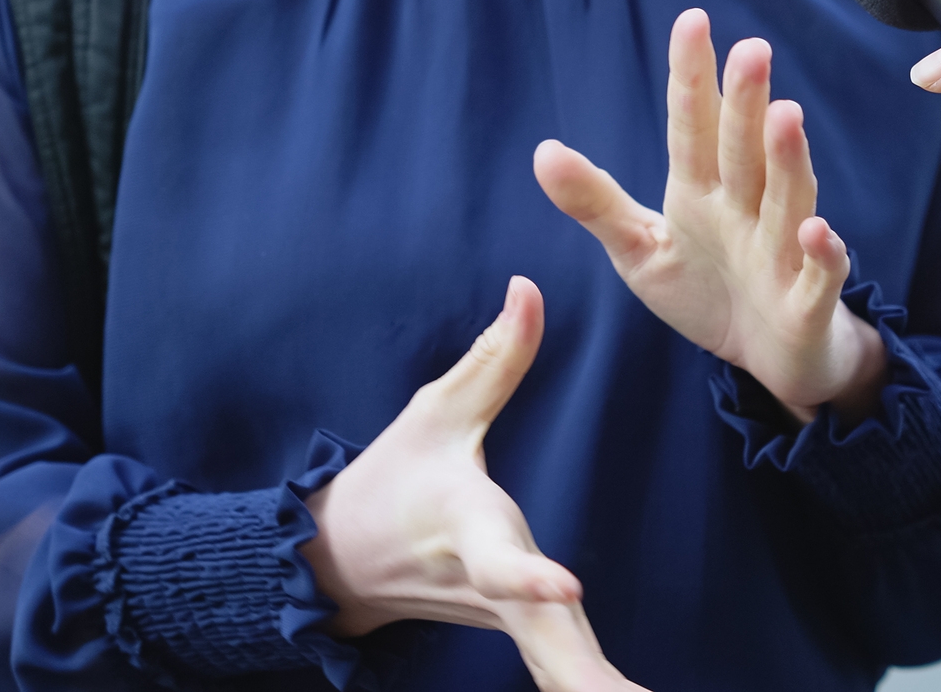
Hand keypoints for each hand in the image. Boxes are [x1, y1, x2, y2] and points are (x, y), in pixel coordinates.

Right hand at [299, 278, 647, 691]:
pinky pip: (568, 670)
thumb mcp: (434, 413)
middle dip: (586, 681)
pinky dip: (597, 691)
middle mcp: (489, 590)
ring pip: (560, 668)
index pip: (499, 561)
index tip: (565, 590)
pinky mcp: (526, 637)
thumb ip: (495, 358)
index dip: (529, 578)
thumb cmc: (394, 480)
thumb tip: (531, 288)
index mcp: (467, 533)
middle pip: (545, 645)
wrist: (343, 563)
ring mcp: (507, 624)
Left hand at [533, 9, 885, 423]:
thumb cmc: (707, 291)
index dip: (693, 77)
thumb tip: (541, 149)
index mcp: (703, 191)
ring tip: (787, 115)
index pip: (693, 125)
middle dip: (746, 102)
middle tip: (751, 49)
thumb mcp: (640, 249)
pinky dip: (823, 254)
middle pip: (743, 149)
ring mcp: (781, 252)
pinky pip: (819, 274)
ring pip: (787, 199)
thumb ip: (596, 202)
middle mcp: (747, 209)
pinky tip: (817, 231)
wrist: (770, 358)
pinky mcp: (806, 301)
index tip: (691, 21)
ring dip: (788, 160)